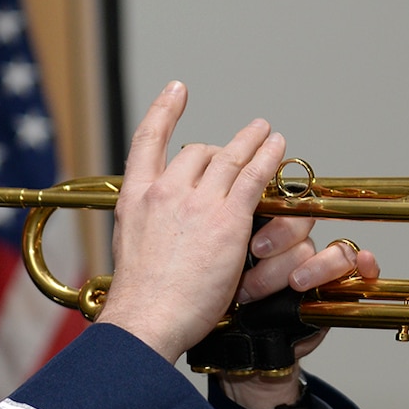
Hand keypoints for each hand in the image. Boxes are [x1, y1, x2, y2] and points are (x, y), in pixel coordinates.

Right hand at [95, 83, 285, 361]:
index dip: (164, 111)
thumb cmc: (141, 301)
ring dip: (252, 142)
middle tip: (238, 148)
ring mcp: (196, 202)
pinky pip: (253, 177)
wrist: (147, 318)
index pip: (146, 142)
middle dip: (219, 150)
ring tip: (266, 132)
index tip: (177, 90)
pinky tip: (277, 147)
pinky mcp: (227, 219)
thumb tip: (159, 230)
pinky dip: (267, 157)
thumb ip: (147, 229)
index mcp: (135, 199)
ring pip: (229, 159)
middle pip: (196, 153)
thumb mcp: (130, 251)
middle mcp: (164, 191)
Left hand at [218, 220, 383, 408]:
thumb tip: (227, 217)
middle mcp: (295, 246)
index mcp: (265, 233)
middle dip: (282, 247)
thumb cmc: (229, 307)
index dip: (275, 224)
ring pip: (329, 250)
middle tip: (260, 265)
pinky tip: (365, 265)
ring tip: (292, 285)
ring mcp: (319, 266)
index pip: (281, 208)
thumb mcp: (222, 272)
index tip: (256, 246)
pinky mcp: (339, 288)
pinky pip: (359, 268)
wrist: (242, 346)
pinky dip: (366, 264)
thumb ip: (228, 243)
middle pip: (304, 227)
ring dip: (310, 268)